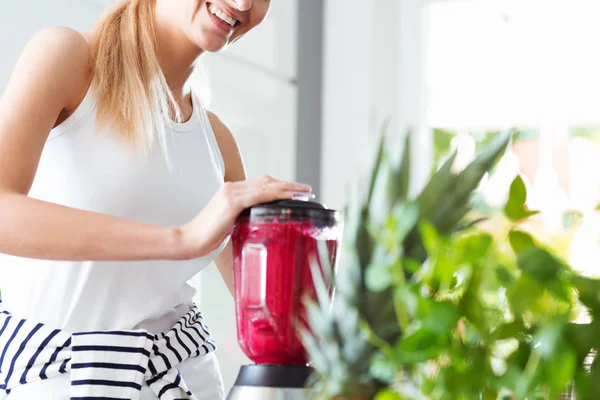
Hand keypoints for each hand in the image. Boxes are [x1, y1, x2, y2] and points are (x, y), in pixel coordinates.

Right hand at [178, 175, 310, 258]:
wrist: (187, 240)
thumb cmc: (205, 237)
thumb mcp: (228, 224)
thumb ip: (242, 219)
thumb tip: (258, 224)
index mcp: (230, 192)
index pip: (260, 183)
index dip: (279, 185)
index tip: (294, 190)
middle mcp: (231, 188)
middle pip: (266, 181)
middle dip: (287, 184)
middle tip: (305, 189)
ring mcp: (231, 194)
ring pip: (266, 185)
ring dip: (287, 187)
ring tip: (303, 192)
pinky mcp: (232, 203)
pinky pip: (259, 195)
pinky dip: (276, 194)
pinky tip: (288, 197)